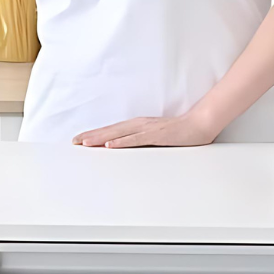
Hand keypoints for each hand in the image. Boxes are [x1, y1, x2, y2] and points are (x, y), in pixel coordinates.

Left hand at [72, 110, 219, 148]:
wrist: (200, 124)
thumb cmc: (179, 132)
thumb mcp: (155, 138)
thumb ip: (141, 141)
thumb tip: (125, 148)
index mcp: (137, 126)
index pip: (111, 131)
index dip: (94, 135)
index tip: (79, 140)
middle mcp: (139, 125)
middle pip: (110, 130)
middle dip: (91, 136)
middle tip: (74, 142)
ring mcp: (147, 129)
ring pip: (119, 133)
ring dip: (101, 138)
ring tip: (85, 143)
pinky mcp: (156, 134)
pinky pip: (136, 139)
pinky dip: (122, 141)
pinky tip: (110, 145)